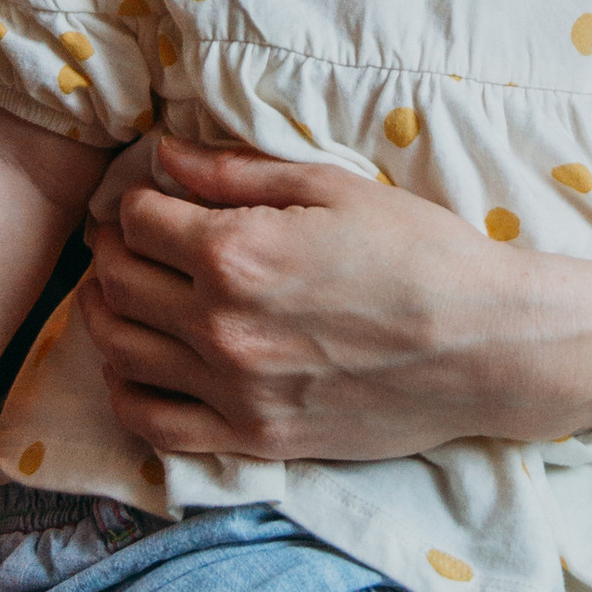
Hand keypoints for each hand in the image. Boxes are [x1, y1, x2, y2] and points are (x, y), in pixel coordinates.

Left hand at [78, 140, 582, 458]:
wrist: (485, 346)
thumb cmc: (420, 254)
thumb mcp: (332, 187)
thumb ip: (236, 172)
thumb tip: (163, 155)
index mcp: (238, 252)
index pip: (138, 220)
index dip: (136, 200)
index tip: (150, 198)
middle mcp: (221, 324)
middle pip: (119, 283)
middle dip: (112, 251)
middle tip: (127, 239)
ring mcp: (234, 388)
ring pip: (120, 351)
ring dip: (106, 314)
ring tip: (121, 293)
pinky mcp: (254, 437)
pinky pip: (154, 424)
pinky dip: (125, 393)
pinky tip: (133, 367)